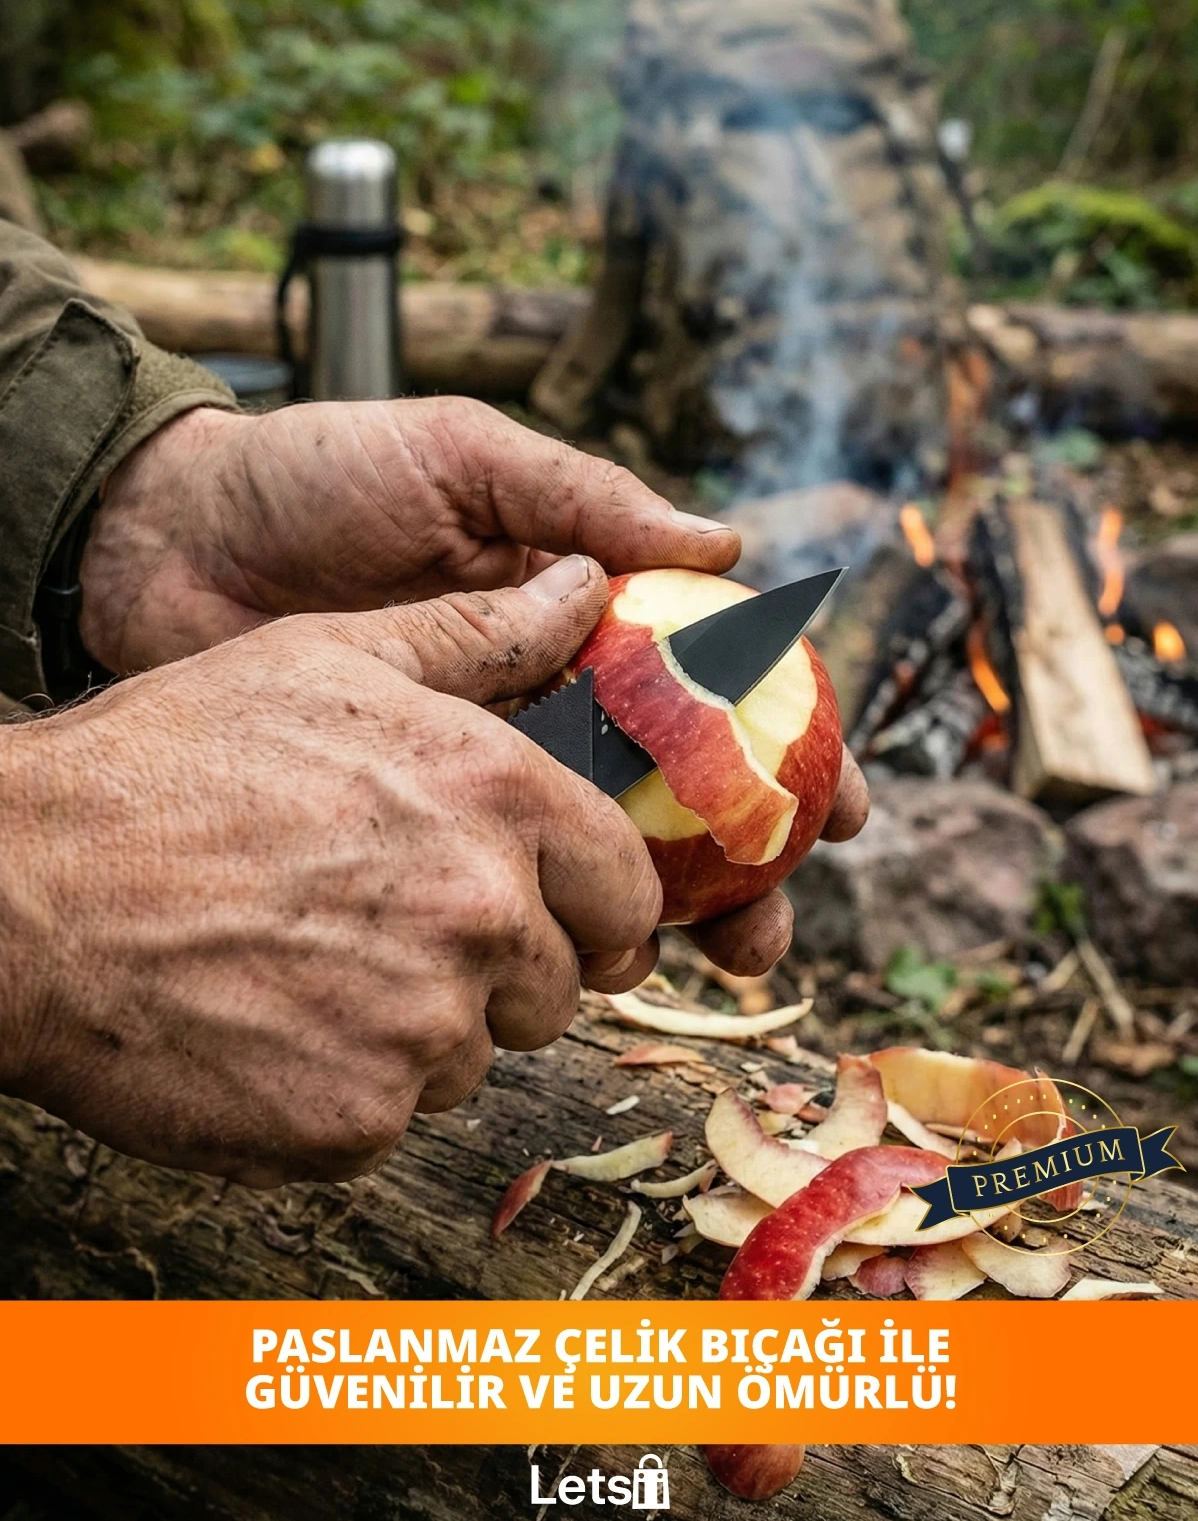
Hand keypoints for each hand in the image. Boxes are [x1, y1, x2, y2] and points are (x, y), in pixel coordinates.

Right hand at [1, 558, 665, 1184]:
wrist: (28, 889)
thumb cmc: (169, 762)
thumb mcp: (326, 658)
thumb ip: (476, 637)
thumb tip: (585, 588)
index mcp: (496, 793)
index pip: (627, 888)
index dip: (591, 902)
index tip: (553, 907)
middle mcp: (480, 912)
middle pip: (560, 982)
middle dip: (499, 965)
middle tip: (393, 926)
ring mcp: (422, 1028)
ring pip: (477, 1052)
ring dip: (421, 1026)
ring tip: (312, 963)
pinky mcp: (358, 1121)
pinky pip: (398, 1114)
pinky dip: (351, 1087)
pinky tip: (276, 1023)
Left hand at [73, 393, 868, 993]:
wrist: (168, 535)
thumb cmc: (318, 473)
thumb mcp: (462, 456)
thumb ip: (581, 499)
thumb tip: (724, 548)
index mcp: (578, 604)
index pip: (712, 682)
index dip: (788, 745)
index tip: (840, 806)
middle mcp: (548, 689)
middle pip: (678, 790)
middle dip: (744, 861)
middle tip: (770, 924)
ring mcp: (482, 754)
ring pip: (603, 844)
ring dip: (670, 908)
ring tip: (711, 958)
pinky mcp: (410, 804)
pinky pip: (503, 865)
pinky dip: (557, 912)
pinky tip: (595, 955)